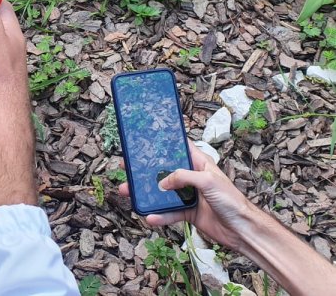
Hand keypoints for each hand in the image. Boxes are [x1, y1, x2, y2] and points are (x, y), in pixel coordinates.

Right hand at [119, 142, 255, 250]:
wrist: (242, 230)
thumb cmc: (232, 200)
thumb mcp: (208, 181)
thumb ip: (184, 177)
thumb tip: (163, 182)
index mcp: (199, 163)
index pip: (178, 148)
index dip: (163, 143)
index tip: (145, 139)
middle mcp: (191, 177)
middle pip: (164, 170)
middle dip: (146, 170)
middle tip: (128, 167)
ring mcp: (188, 195)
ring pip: (162, 192)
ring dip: (146, 193)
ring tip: (128, 192)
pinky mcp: (187, 212)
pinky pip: (169, 213)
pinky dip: (159, 215)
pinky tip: (150, 217)